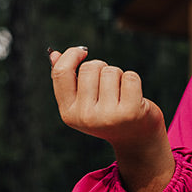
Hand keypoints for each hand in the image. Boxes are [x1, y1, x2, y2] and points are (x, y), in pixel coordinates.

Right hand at [50, 47, 166, 148]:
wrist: (136, 140)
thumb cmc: (108, 115)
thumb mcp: (84, 101)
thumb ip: (68, 80)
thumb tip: (54, 55)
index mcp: (69, 114)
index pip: (61, 73)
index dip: (71, 55)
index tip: (82, 52)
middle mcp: (86, 117)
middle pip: (89, 67)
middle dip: (101, 68)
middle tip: (109, 89)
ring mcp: (108, 116)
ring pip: (110, 71)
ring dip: (118, 76)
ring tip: (121, 95)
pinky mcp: (130, 112)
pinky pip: (130, 77)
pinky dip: (133, 81)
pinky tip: (134, 98)